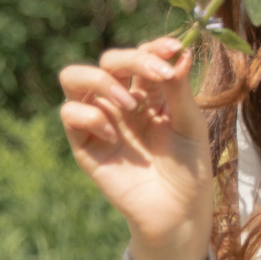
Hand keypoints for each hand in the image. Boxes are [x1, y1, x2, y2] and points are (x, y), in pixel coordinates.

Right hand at [58, 35, 214, 259]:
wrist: (178, 213)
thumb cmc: (189, 170)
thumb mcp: (190, 125)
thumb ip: (179, 90)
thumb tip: (182, 51)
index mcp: (150, 93)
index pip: (142, 55)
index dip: (154, 46)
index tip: (174, 48)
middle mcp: (121, 102)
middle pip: (109, 61)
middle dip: (132, 58)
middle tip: (158, 74)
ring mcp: (100, 121)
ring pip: (75, 77)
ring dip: (102, 81)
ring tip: (129, 102)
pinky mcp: (84, 145)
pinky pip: (70, 114)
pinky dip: (90, 116)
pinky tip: (115, 135)